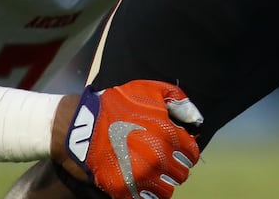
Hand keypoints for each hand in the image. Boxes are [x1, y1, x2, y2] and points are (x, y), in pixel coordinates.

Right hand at [62, 81, 201, 198]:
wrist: (82, 125)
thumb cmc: (118, 105)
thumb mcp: (151, 90)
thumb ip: (179, 101)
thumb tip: (196, 118)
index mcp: (169, 135)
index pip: (192, 154)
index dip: (186, 152)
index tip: (178, 151)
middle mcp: (158, 158)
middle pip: (181, 174)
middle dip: (174, 168)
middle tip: (164, 163)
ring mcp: (141, 176)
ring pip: (166, 191)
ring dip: (162, 184)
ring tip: (153, 175)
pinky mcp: (123, 189)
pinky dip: (146, 195)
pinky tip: (140, 183)